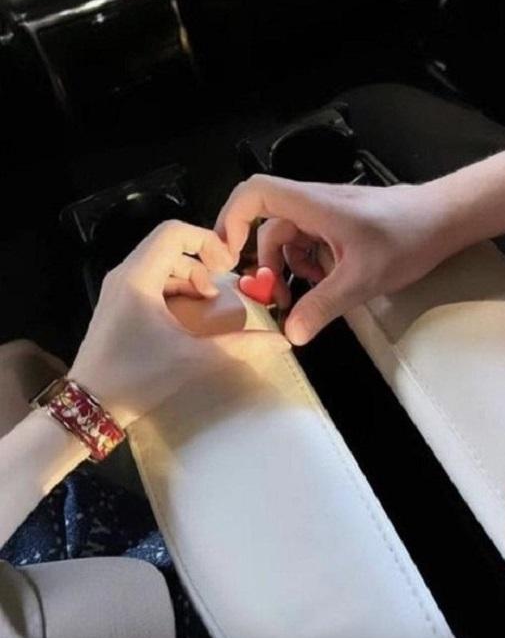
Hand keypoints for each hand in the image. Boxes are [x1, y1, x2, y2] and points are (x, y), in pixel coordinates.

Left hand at [69, 220, 289, 426]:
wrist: (90, 405)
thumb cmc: (140, 377)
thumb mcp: (195, 359)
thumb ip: (241, 346)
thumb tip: (281, 341)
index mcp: (139, 276)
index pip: (174, 232)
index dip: (206, 240)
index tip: (227, 267)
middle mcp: (124, 274)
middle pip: (168, 245)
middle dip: (200, 262)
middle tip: (219, 291)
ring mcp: (117, 289)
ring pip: (159, 262)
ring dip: (188, 275)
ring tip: (205, 304)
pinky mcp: (116, 304)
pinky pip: (149, 279)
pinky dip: (173, 287)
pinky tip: (185, 315)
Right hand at [216, 175, 459, 344]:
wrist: (444, 220)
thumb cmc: (405, 238)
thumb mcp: (362, 278)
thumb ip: (323, 305)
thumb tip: (291, 333)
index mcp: (310, 205)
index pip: (254, 194)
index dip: (230, 219)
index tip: (227, 256)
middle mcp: (311, 205)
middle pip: (266, 227)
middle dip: (264, 264)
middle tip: (273, 299)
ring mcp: (324, 215)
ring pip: (287, 239)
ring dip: (287, 269)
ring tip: (302, 297)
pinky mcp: (337, 226)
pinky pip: (308, 244)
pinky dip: (307, 266)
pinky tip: (326, 284)